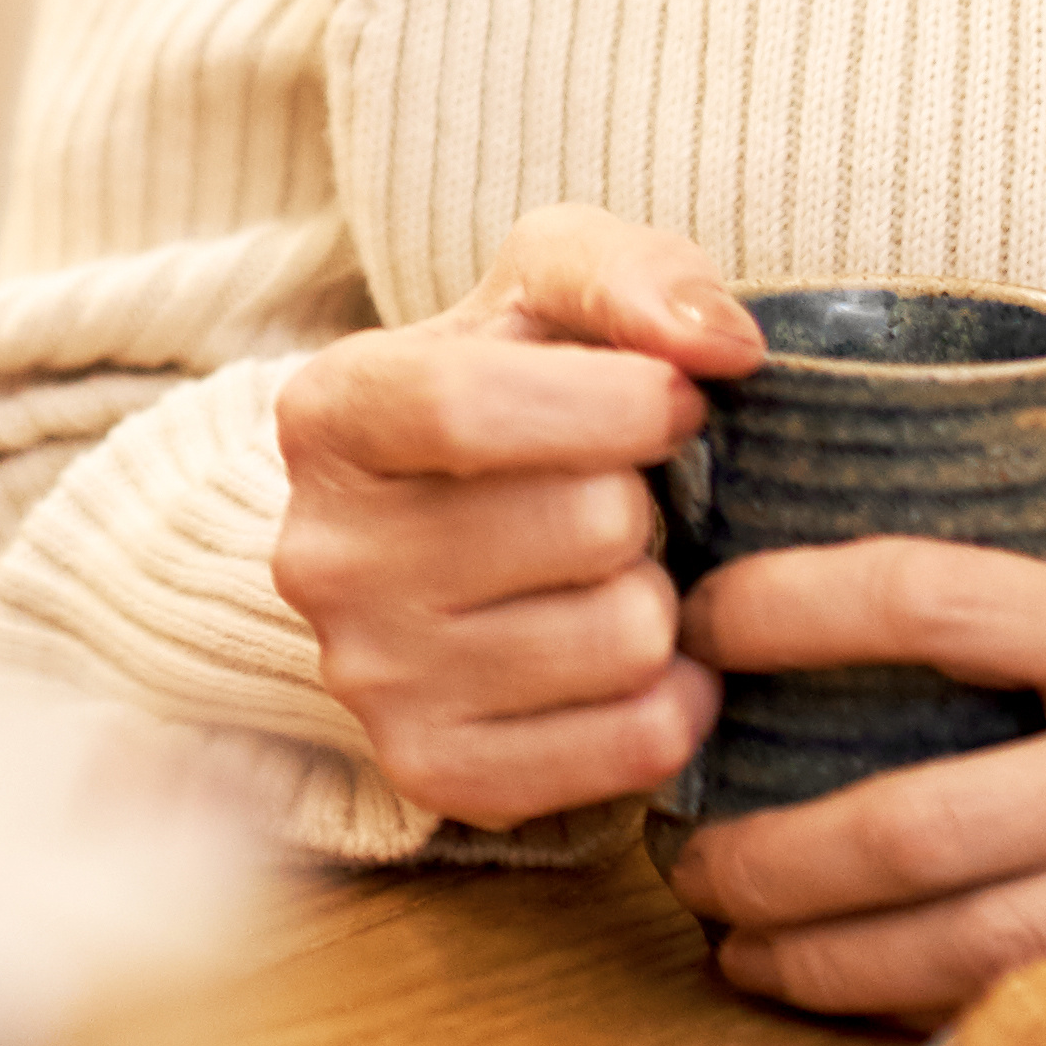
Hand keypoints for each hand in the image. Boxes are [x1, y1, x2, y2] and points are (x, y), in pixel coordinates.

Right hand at [269, 205, 764, 826]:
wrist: (425, 538)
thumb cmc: (508, 392)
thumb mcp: (543, 288)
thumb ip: (626, 273)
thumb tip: (720, 346)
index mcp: (329, 413)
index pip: (469, 405)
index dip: (616, 400)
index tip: (674, 399)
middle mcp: (324, 555)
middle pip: (588, 524)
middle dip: (646, 500)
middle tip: (614, 499)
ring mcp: (371, 678)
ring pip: (628, 636)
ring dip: (661, 597)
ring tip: (610, 575)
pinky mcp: (435, 772)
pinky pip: (638, 744)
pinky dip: (675, 697)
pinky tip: (631, 657)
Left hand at [657, 543, 1045, 1016]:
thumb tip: (913, 636)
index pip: (924, 599)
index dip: (789, 608)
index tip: (701, 616)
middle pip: (912, 827)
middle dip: (770, 862)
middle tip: (687, 865)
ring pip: (970, 960)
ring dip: (832, 970)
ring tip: (748, 959)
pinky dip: (961, 1029)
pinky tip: (887, 1023)